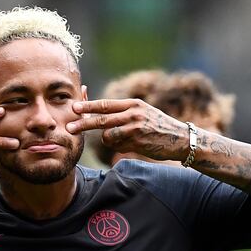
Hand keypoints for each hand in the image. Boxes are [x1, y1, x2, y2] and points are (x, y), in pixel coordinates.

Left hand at [66, 99, 189, 161]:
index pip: (105, 104)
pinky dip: (120, 147)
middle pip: (101, 119)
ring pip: (108, 136)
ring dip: (110, 140)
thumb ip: (124, 113)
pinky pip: (118, 146)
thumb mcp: (143, 113)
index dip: (88, 106)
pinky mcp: (138, 141)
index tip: (74, 107)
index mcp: (133, 104)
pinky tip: (134, 145)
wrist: (181, 139)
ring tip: (125, 140)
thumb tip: (100, 119)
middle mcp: (133, 113)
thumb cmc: (159, 127)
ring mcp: (135, 127)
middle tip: (69, 128)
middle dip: (83, 124)